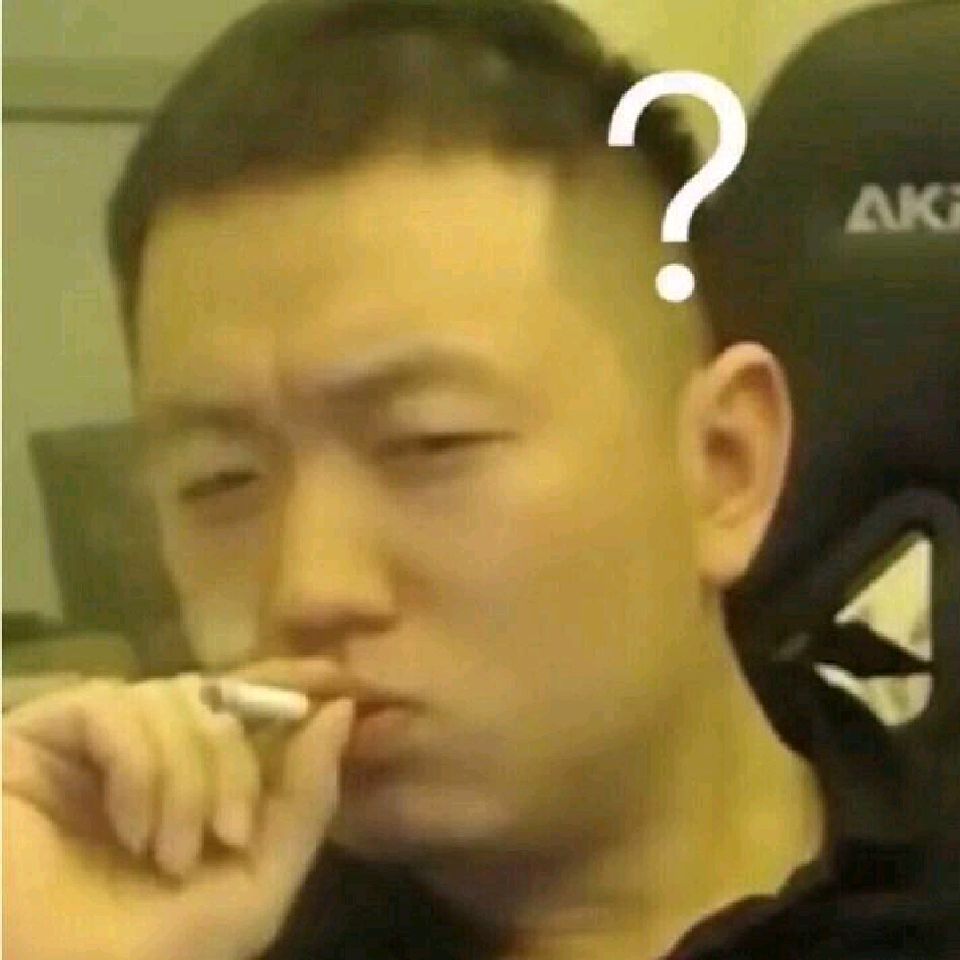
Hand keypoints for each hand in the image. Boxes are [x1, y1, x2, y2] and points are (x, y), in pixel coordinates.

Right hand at [2, 673, 354, 959]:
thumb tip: (341, 711)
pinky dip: (138, 767)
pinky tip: (129, 828)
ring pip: (172, 698)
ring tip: (167, 854)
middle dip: (235, 768)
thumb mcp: (252, 890)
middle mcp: (146, 746)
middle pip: (217, 701)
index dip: (290, 687)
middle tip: (225, 838)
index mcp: (194, 776)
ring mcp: (92, 737)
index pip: (248, 704)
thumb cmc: (141, 956)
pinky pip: (113, 706)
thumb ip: (304, 804)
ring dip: (186, 780)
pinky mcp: (39, 732)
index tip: (338, 685)